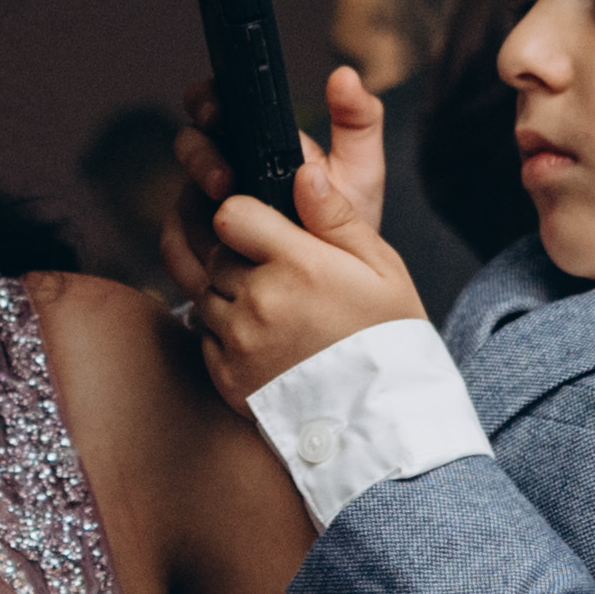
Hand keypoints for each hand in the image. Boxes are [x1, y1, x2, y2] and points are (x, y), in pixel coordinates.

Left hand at [176, 63, 424, 405]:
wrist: (382, 420)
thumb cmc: (388, 338)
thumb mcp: (381, 269)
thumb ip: (336, 217)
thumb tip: (303, 173)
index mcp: (297, 265)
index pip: (230, 215)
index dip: (245, 217)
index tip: (265, 231)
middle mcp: (258, 300)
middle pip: (216, 254)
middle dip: (239, 257)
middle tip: (279, 278)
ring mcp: (238, 341)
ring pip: (205, 293)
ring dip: (229, 295)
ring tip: (276, 313)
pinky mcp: (226, 377)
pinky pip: (205, 337)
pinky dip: (225, 335)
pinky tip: (265, 343)